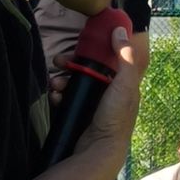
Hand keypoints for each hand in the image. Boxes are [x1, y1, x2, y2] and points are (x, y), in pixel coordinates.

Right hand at [69, 27, 147, 179]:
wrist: (98, 149)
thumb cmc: (115, 117)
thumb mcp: (125, 83)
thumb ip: (125, 56)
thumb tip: (120, 30)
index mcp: (121, 83)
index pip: (105, 59)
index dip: (92, 50)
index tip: (78, 46)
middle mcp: (107, 92)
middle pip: (85, 69)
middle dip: (69, 65)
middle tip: (58, 63)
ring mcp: (92, 103)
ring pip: (72, 82)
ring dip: (60, 80)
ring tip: (54, 85)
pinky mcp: (78, 113)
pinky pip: (65, 98)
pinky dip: (58, 95)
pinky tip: (54, 97)